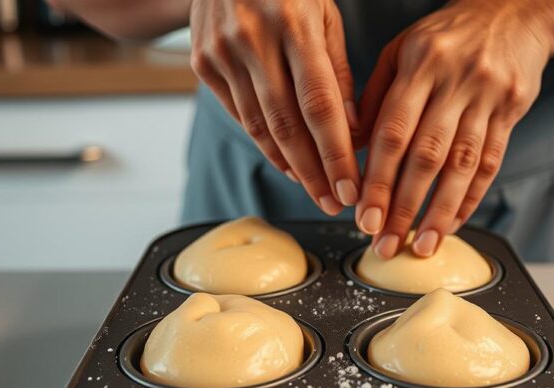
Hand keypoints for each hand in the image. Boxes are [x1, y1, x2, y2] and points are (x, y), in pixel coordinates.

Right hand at [190, 0, 361, 214]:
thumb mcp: (325, 13)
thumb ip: (337, 71)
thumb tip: (352, 131)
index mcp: (293, 24)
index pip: (319, 104)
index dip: (335, 152)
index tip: (351, 187)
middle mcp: (253, 40)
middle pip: (287, 124)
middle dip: (314, 171)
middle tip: (335, 202)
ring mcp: (222, 53)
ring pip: (259, 126)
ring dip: (289, 165)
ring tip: (315, 190)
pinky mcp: (201, 63)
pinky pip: (238, 114)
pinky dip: (264, 143)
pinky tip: (287, 163)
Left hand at [354, 0, 553, 256]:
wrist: (518, 11)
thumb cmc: (449, 35)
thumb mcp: (403, 49)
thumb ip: (375, 96)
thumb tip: (349, 148)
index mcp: (420, 64)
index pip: (393, 131)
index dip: (377, 179)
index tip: (364, 216)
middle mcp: (455, 81)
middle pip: (426, 155)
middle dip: (403, 206)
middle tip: (385, 242)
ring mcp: (487, 97)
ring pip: (462, 165)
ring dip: (439, 212)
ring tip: (421, 245)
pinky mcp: (512, 110)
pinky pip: (491, 162)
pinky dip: (470, 197)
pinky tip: (453, 222)